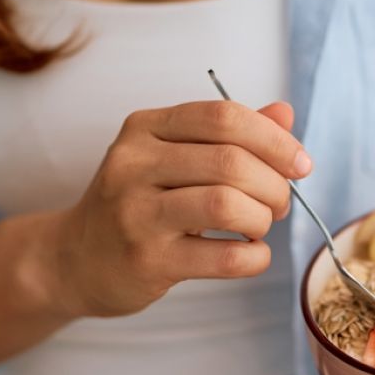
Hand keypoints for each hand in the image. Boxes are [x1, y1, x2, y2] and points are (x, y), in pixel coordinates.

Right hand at [42, 100, 309, 318]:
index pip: (223, 117)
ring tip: (260, 226)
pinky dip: (254, 257)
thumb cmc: (138, 204)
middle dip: (274, 184)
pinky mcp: (146, 261)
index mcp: (144, 128)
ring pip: (226, 204)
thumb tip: (285, 113)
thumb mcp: (173, 157)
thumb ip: (229, 135)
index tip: (300, 163)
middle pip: (230, 160)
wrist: (74, 260)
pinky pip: (222, 257)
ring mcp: (136, 214)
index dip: (274, 139)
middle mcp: (133, 164)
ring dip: (262, 218)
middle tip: (280, 203)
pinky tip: (252, 254)